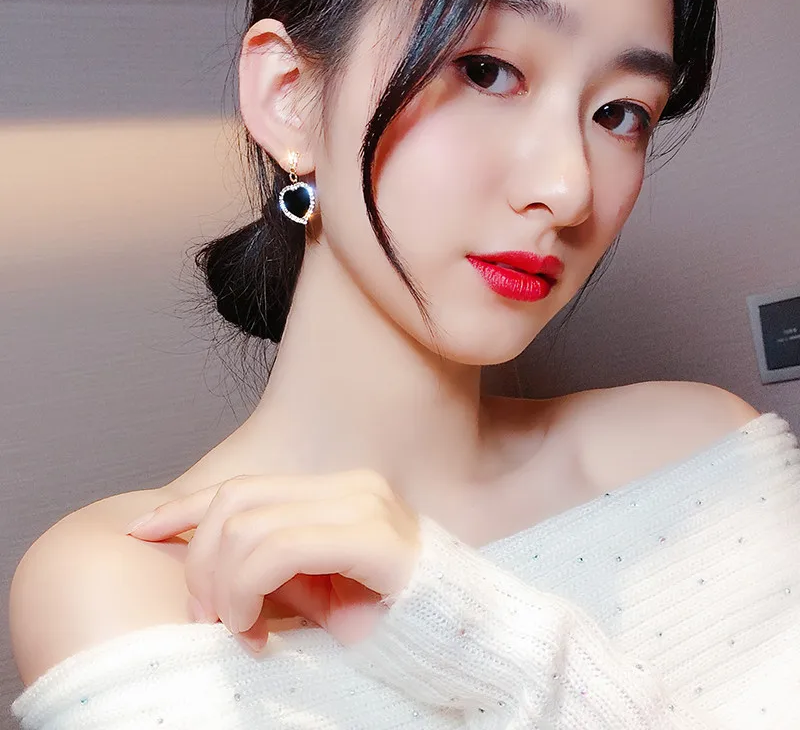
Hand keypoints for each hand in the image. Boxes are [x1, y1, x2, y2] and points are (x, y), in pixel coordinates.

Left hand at [125, 469, 420, 649]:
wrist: (463, 644)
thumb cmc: (387, 622)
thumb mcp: (313, 590)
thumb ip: (269, 566)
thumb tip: (202, 565)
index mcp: (334, 493)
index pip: (241, 486)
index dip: (183, 507)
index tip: (141, 531)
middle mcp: (350, 487)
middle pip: (234, 501)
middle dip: (199, 561)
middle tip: (205, 617)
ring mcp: (364, 506)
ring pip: (247, 525)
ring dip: (221, 586)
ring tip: (237, 628)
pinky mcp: (374, 537)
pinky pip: (279, 548)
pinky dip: (247, 589)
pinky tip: (254, 626)